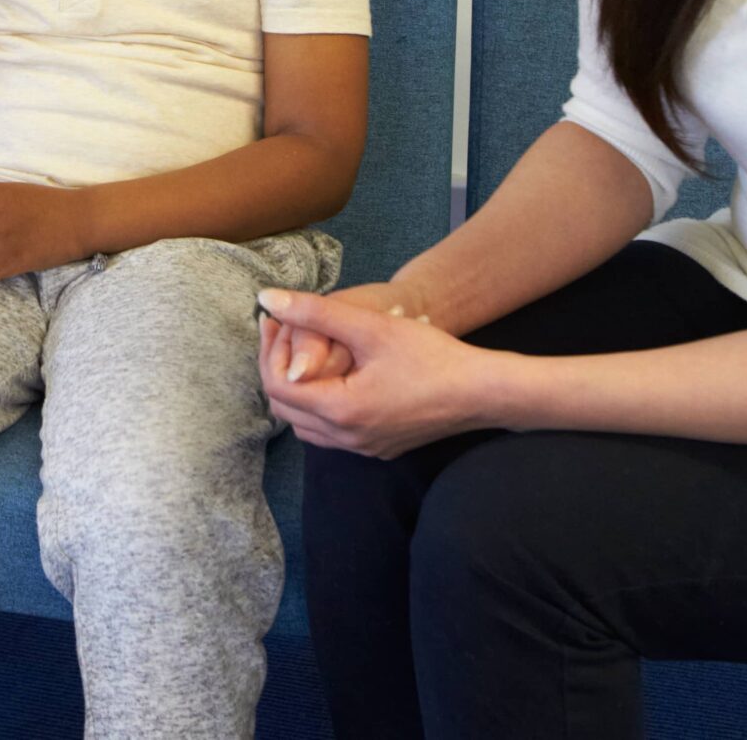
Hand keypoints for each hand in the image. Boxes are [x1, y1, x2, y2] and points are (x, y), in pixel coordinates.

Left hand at [258, 287, 511, 458]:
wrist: (480, 391)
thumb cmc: (431, 356)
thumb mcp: (371, 327)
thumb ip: (315, 312)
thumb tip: (265, 299)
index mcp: (340, 411)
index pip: (277, 385)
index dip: (270, 350)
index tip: (274, 318)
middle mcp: (347, 438)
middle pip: (286, 408)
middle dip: (277, 367)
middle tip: (284, 328)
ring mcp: (363, 448)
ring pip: (306, 424)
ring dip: (296, 388)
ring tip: (302, 348)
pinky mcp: (378, 447)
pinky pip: (331, 432)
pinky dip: (318, 404)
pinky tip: (331, 374)